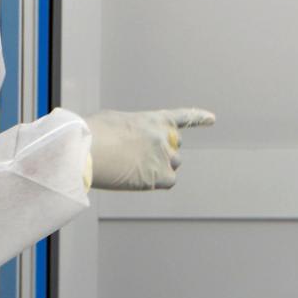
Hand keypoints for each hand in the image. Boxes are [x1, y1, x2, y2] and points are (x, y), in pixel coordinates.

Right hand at [83, 108, 215, 190]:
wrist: (85, 151)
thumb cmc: (91, 134)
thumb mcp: (113, 121)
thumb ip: (133, 129)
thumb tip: (135, 144)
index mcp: (152, 119)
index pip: (181, 117)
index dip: (198, 117)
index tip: (212, 119)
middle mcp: (163, 136)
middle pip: (175, 146)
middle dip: (164, 151)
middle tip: (140, 156)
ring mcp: (163, 156)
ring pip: (173, 164)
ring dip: (158, 166)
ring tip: (132, 167)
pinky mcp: (159, 176)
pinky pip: (169, 180)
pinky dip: (158, 181)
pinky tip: (139, 178)